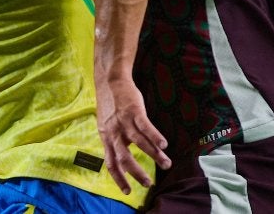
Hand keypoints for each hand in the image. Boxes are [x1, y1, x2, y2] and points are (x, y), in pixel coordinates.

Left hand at [95, 77, 171, 192]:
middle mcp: (113, 132)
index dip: (119, 178)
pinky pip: (146, 127)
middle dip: (137, 173)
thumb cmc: (110, 105)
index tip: (127, 191)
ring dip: (154, 155)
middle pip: (124, 158)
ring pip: (139, 143)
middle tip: (148, 184)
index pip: (110, 163)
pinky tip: (164, 145)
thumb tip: (122, 159)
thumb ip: (113, 142)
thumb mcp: (106, 126)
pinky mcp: (134, 111)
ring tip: (166, 164)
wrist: (110, 81)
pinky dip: (155, 137)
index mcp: (106, 138)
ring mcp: (124, 122)